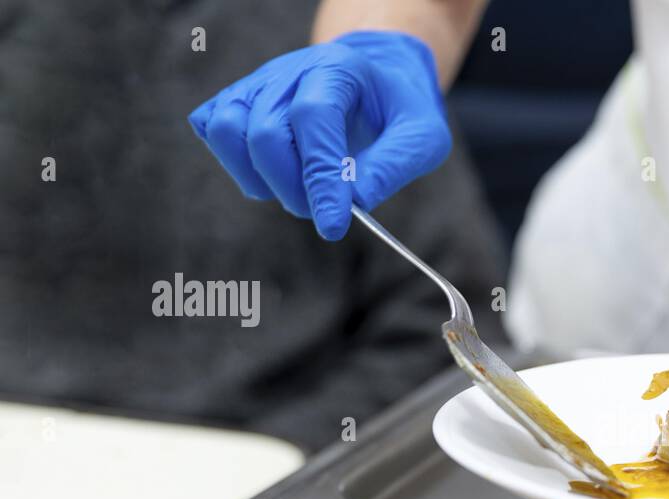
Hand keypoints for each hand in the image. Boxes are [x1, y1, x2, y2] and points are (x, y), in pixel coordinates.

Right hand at [188, 31, 449, 240]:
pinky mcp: (239, 100)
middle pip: (266, 132)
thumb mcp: (423, 137)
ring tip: (298, 192)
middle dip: (293, 189)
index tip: (333, 226)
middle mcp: (291, 71)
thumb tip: (356, 202)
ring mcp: (260, 84)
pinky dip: (236, 163)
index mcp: (339, 69)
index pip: (314, 119)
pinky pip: (212, 128)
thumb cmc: (401, 112)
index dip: (321, 178)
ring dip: (259, 179)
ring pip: (229, 130)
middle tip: (324, 212)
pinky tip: (271, 176)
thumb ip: (394, 167)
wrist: (376, 80)